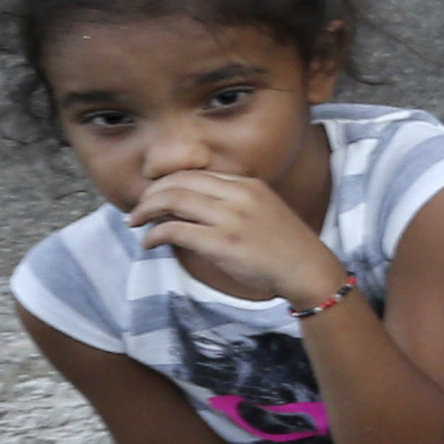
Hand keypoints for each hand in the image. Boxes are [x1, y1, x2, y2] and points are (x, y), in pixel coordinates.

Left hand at [128, 168, 347, 312]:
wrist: (307, 269)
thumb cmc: (283, 246)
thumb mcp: (261, 210)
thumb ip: (230, 202)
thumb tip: (189, 208)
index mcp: (248, 184)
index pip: (194, 174)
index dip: (165, 183)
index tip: (152, 197)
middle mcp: (238, 195)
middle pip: (179, 182)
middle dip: (150, 195)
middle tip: (137, 210)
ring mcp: (230, 218)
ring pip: (172, 201)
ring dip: (146, 211)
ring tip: (135, 223)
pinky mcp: (222, 243)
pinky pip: (175, 230)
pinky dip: (154, 235)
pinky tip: (149, 243)